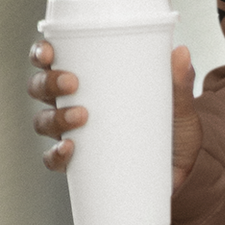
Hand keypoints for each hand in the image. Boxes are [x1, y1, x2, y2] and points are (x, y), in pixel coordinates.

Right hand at [29, 38, 202, 191]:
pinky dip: (56, 155)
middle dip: (48, 83)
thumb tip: (182, 53)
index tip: (49, 50)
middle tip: (72, 83)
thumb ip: (179, 81)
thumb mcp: (179, 106)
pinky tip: (68, 149)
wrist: (184, 174)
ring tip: (80, 116)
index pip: (52, 61)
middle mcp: (73, 105)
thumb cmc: (172, 131)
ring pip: (43, 121)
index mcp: (88, 81)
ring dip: (54, 117)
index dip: (41, 53)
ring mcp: (74, 135)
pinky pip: (55, 160)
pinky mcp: (81, 164)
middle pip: (40, 88)